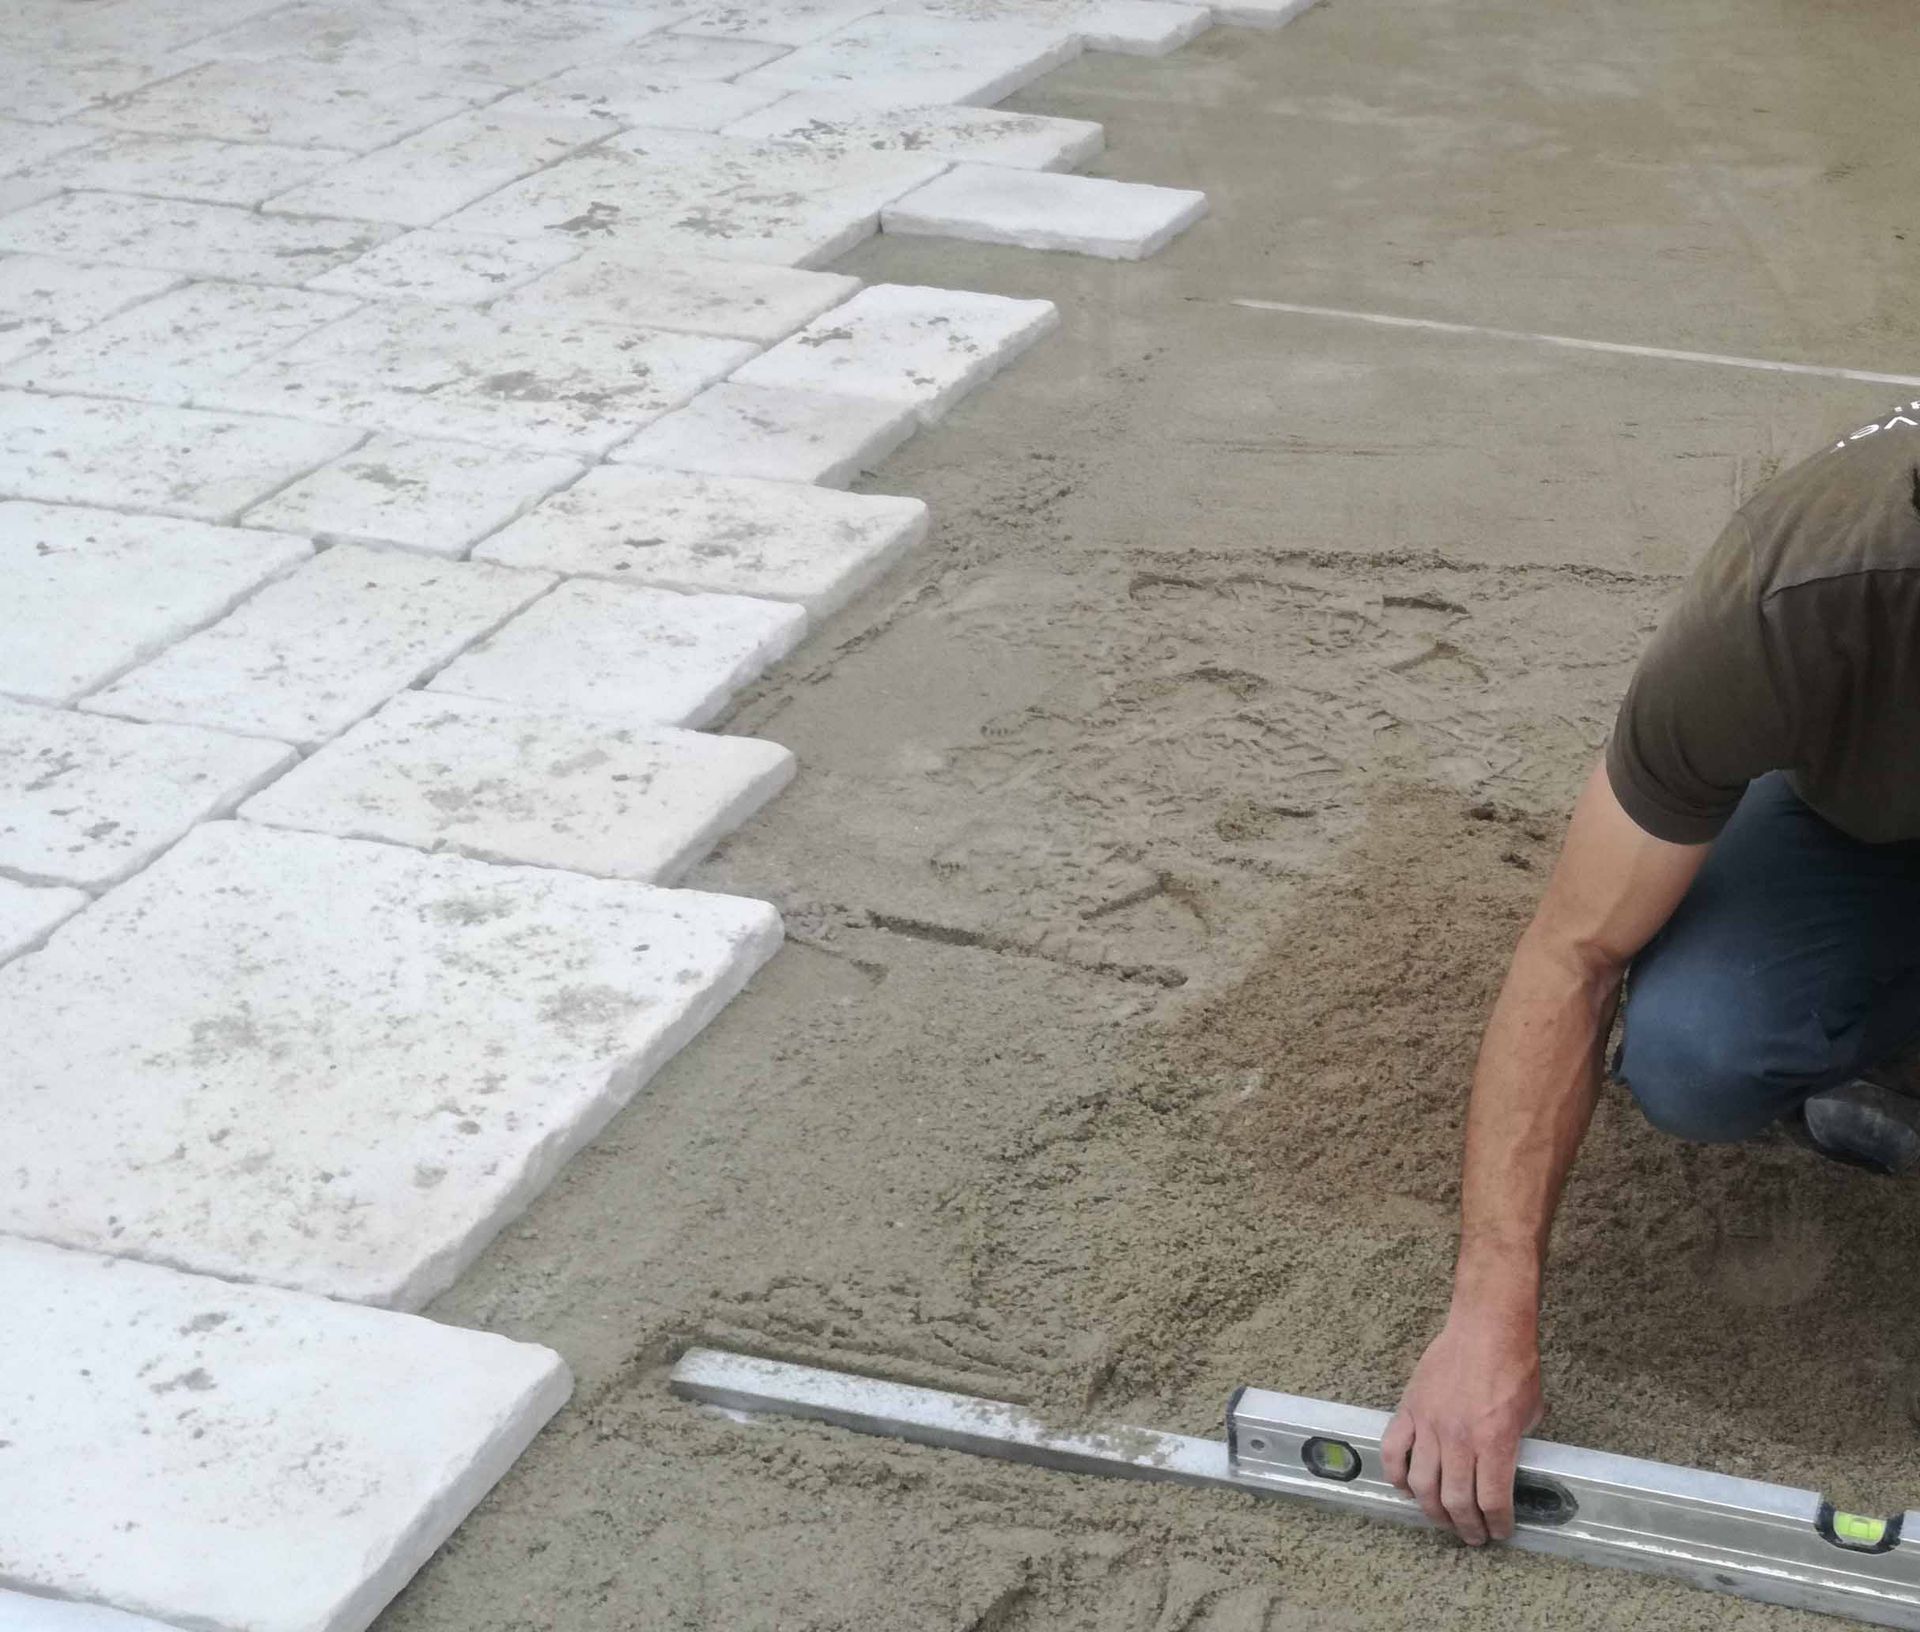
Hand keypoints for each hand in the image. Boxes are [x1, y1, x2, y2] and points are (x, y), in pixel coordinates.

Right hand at [1380, 1309, 1543, 1544]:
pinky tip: (1406, 1486)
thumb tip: (1507, 1468)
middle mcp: (1460, 1439)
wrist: (1486, 1327)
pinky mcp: (1410, 1409)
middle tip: (1471, 1535)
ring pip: (1421, 1483)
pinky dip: (1396, 1474)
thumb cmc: (1514, 1366)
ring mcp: (1430, 1424)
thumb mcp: (1532, 1413)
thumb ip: (1516, 1445)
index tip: (1499, 1532)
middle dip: (1465, 1526)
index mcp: (1495, 1442)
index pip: (1492, 1500)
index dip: (1496, 1524)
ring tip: (1441, 1517)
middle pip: (1454, 1500)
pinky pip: (1393, 1449)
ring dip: (1432, 1509)